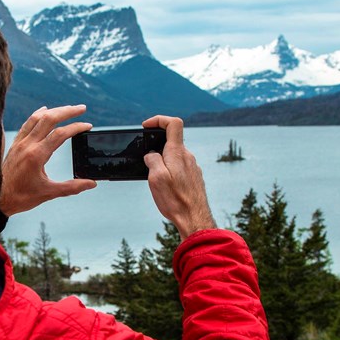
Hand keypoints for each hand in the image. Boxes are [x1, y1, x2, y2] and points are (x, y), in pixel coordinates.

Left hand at [0, 105, 96, 215]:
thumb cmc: (21, 197)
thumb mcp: (49, 193)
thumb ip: (72, 187)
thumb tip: (91, 183)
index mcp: (36, 156)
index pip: (60, 134)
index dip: (76, 127)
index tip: (88, 126)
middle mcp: (27, 145)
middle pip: (49, 119)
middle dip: (67, 111)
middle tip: (82, 108)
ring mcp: (20, 143)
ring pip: (37, 118)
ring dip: (54, 110)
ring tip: (68, 108)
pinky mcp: (15, 144)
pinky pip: (27, 123)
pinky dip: (38, 114)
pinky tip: (45, 110)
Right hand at [143, 115, 215, 240]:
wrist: (194, 219)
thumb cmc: (175, 200)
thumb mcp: (156, 178)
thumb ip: (152, 160)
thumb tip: (150, 155)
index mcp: (177, 153)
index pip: (173, 124)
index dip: (159, 120)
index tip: (146, 126)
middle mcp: (187, 157)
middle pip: (171, 142)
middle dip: (156, 148)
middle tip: (146, 162)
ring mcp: (192, 167)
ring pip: (174, 157)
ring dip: (163, 162)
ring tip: (155, 180)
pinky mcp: (194, 178)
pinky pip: (179, 168)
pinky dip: (170, 172)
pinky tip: (166, 187)